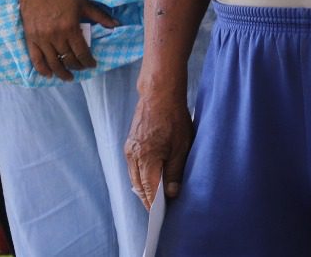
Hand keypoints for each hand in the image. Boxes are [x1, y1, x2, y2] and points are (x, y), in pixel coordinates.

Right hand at [17, 0, 116, 80]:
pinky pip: (35, 58)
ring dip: (61, 72)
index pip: (81, 52)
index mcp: (70, 28)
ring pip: (53, 62)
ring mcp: (41, 39)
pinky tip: (49, 75)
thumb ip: (100, 16)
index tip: (93, 65)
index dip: (88, 61)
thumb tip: (117, 25)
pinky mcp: (30, 38)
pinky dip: (42, 69)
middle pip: (68, 59)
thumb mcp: (84, 3)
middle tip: (82, 69)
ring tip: (68, 77)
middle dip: (77, 67)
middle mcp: (55, 36)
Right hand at [125, 88, 193, 208]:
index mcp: (146, 158)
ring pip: (134, 177)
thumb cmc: (174, 118)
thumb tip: (173, 193)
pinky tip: (151, 179)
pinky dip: (141, 176)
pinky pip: (133, 167)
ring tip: (157, 197)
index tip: (161, 214)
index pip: (149, 189)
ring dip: (144, 188)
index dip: (154, 203)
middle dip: (148, 199)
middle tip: (160, 209)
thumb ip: (175, 170)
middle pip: (139, 186)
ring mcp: (129, 150)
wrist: (159, 95)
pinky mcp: (129, 145)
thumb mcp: (181, 146)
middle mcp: (133, 156)